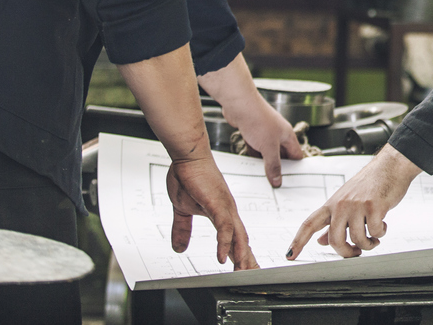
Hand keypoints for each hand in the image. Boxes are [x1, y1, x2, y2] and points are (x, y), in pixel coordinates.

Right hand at [166, 155, 257, 269]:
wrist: (187, 156)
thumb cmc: (187, 177)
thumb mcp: (182, 209)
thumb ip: (182, 229)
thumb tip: (179, 248)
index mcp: (222, 213)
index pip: (235, 238)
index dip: (241, 255)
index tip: (246, 270)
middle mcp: (228, 211)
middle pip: (242, 240)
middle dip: (247, 260)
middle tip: (253, 277)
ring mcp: (225, 207)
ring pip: (238, 236)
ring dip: (241, 256)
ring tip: (243, 273)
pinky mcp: (217, 203)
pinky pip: (224, 227)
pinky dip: (225, 243)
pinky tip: (223, 257)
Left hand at [225, 97, 303, 186]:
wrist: (239, 104)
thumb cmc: (258, 119)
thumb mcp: (268, 147)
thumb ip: (273, 165)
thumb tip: (277, 180)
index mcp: (288, 136)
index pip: (297, 155)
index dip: (295, 168)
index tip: (291, 182)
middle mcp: (278, 134)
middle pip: (282, 155)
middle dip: (278, 168)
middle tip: (275, 183)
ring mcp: (265, 133)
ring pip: (268, 153)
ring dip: (265, 163)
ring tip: (262, 178)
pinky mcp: (253, 133)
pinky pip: (256, 149)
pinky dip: (254, 157)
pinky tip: (251, 165)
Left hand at [288, 145, 421, 258]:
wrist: (390, 166)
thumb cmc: (370, 184)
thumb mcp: (346, 201)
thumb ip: (333, 222)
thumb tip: (321, 240)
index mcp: (331, 204)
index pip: (309, 224)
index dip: (298, 241)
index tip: (290, 255)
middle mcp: (341, 205)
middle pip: (334, 240)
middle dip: (346, 253)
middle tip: (356, 253)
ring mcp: (357, 205)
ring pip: (357, 239)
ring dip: (368, 245)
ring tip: (373, 239)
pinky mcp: (374, 206)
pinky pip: (374, 232)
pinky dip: (379, 234)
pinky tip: (382, 227)